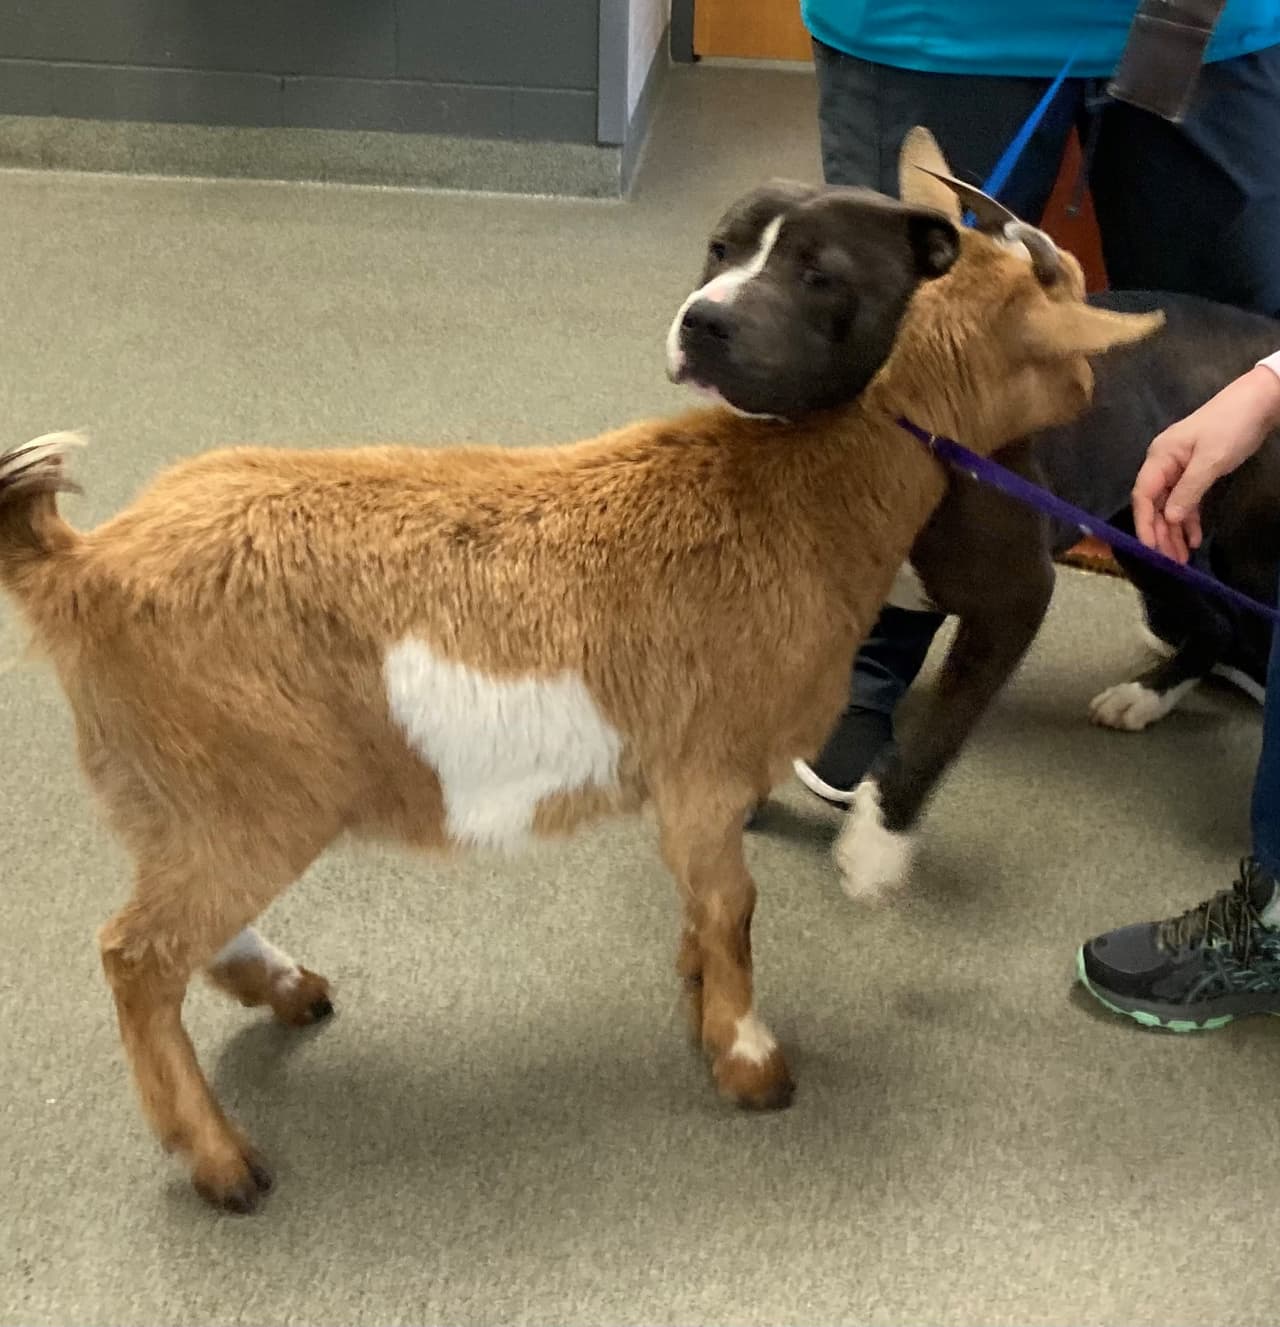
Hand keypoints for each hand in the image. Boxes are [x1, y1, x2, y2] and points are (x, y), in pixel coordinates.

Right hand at [1133, 363, 1279, 562]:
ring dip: (1175, 531)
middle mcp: (1164, 464)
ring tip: (1182, 557)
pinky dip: (1189, 519)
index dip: (1144, 522)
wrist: (1259, 401)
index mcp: (1160, 457)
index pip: (1143, 495)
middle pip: (1156, 505)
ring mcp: (1180, 469)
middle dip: (1161, 533)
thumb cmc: (1231, 426)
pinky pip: (1187, 500)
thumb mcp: (1211, 460)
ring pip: (1171, 506)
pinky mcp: (1196, 472)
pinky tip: (1194, 538)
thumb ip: (1188, 491)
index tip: (1150, 548)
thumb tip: (1168, 520)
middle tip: (1170, 561)